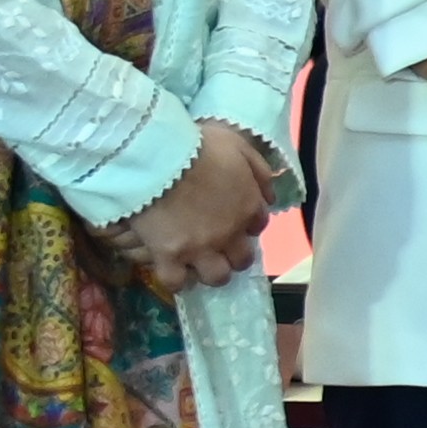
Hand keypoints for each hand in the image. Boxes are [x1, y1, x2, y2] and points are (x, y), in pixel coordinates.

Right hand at [108, 127, 270, 300]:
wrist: (157, 157)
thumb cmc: (198, 145)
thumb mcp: (238, 146)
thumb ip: (259, 171)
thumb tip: (269, 196)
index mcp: (248, 206)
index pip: (258, 226)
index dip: (246, 225)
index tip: (235, 221)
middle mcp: (230, 233)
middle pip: (242, 259)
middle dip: (234, 256)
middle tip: (218, 248)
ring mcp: (200, 248)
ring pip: (216, 277)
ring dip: (210, 272)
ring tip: (196, 264)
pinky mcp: (170, 256)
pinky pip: (176, 282)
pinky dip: (175, 280)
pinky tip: (171, 270)